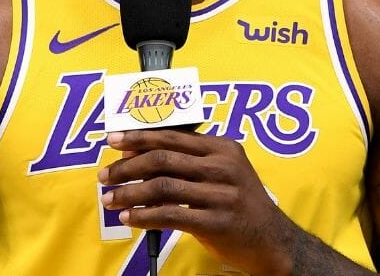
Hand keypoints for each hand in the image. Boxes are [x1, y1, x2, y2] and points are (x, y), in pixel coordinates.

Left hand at [99, 129, 296, 275]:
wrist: (274, 242)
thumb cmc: (241, 205)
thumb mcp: (224, 172)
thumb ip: (188, 162)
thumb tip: (137, 156)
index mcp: (223, 148)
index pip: (171, 136)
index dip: (138, 138)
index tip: (113, 140)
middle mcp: (223, 167)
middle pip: (162, 159)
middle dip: (126, 167)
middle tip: (105, 175)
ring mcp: (222, 195)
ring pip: (161, 187)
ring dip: (129, 192)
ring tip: (110, 199)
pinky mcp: (217, 222)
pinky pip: (170, 215)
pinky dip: (144, 216)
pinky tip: (129, 217)